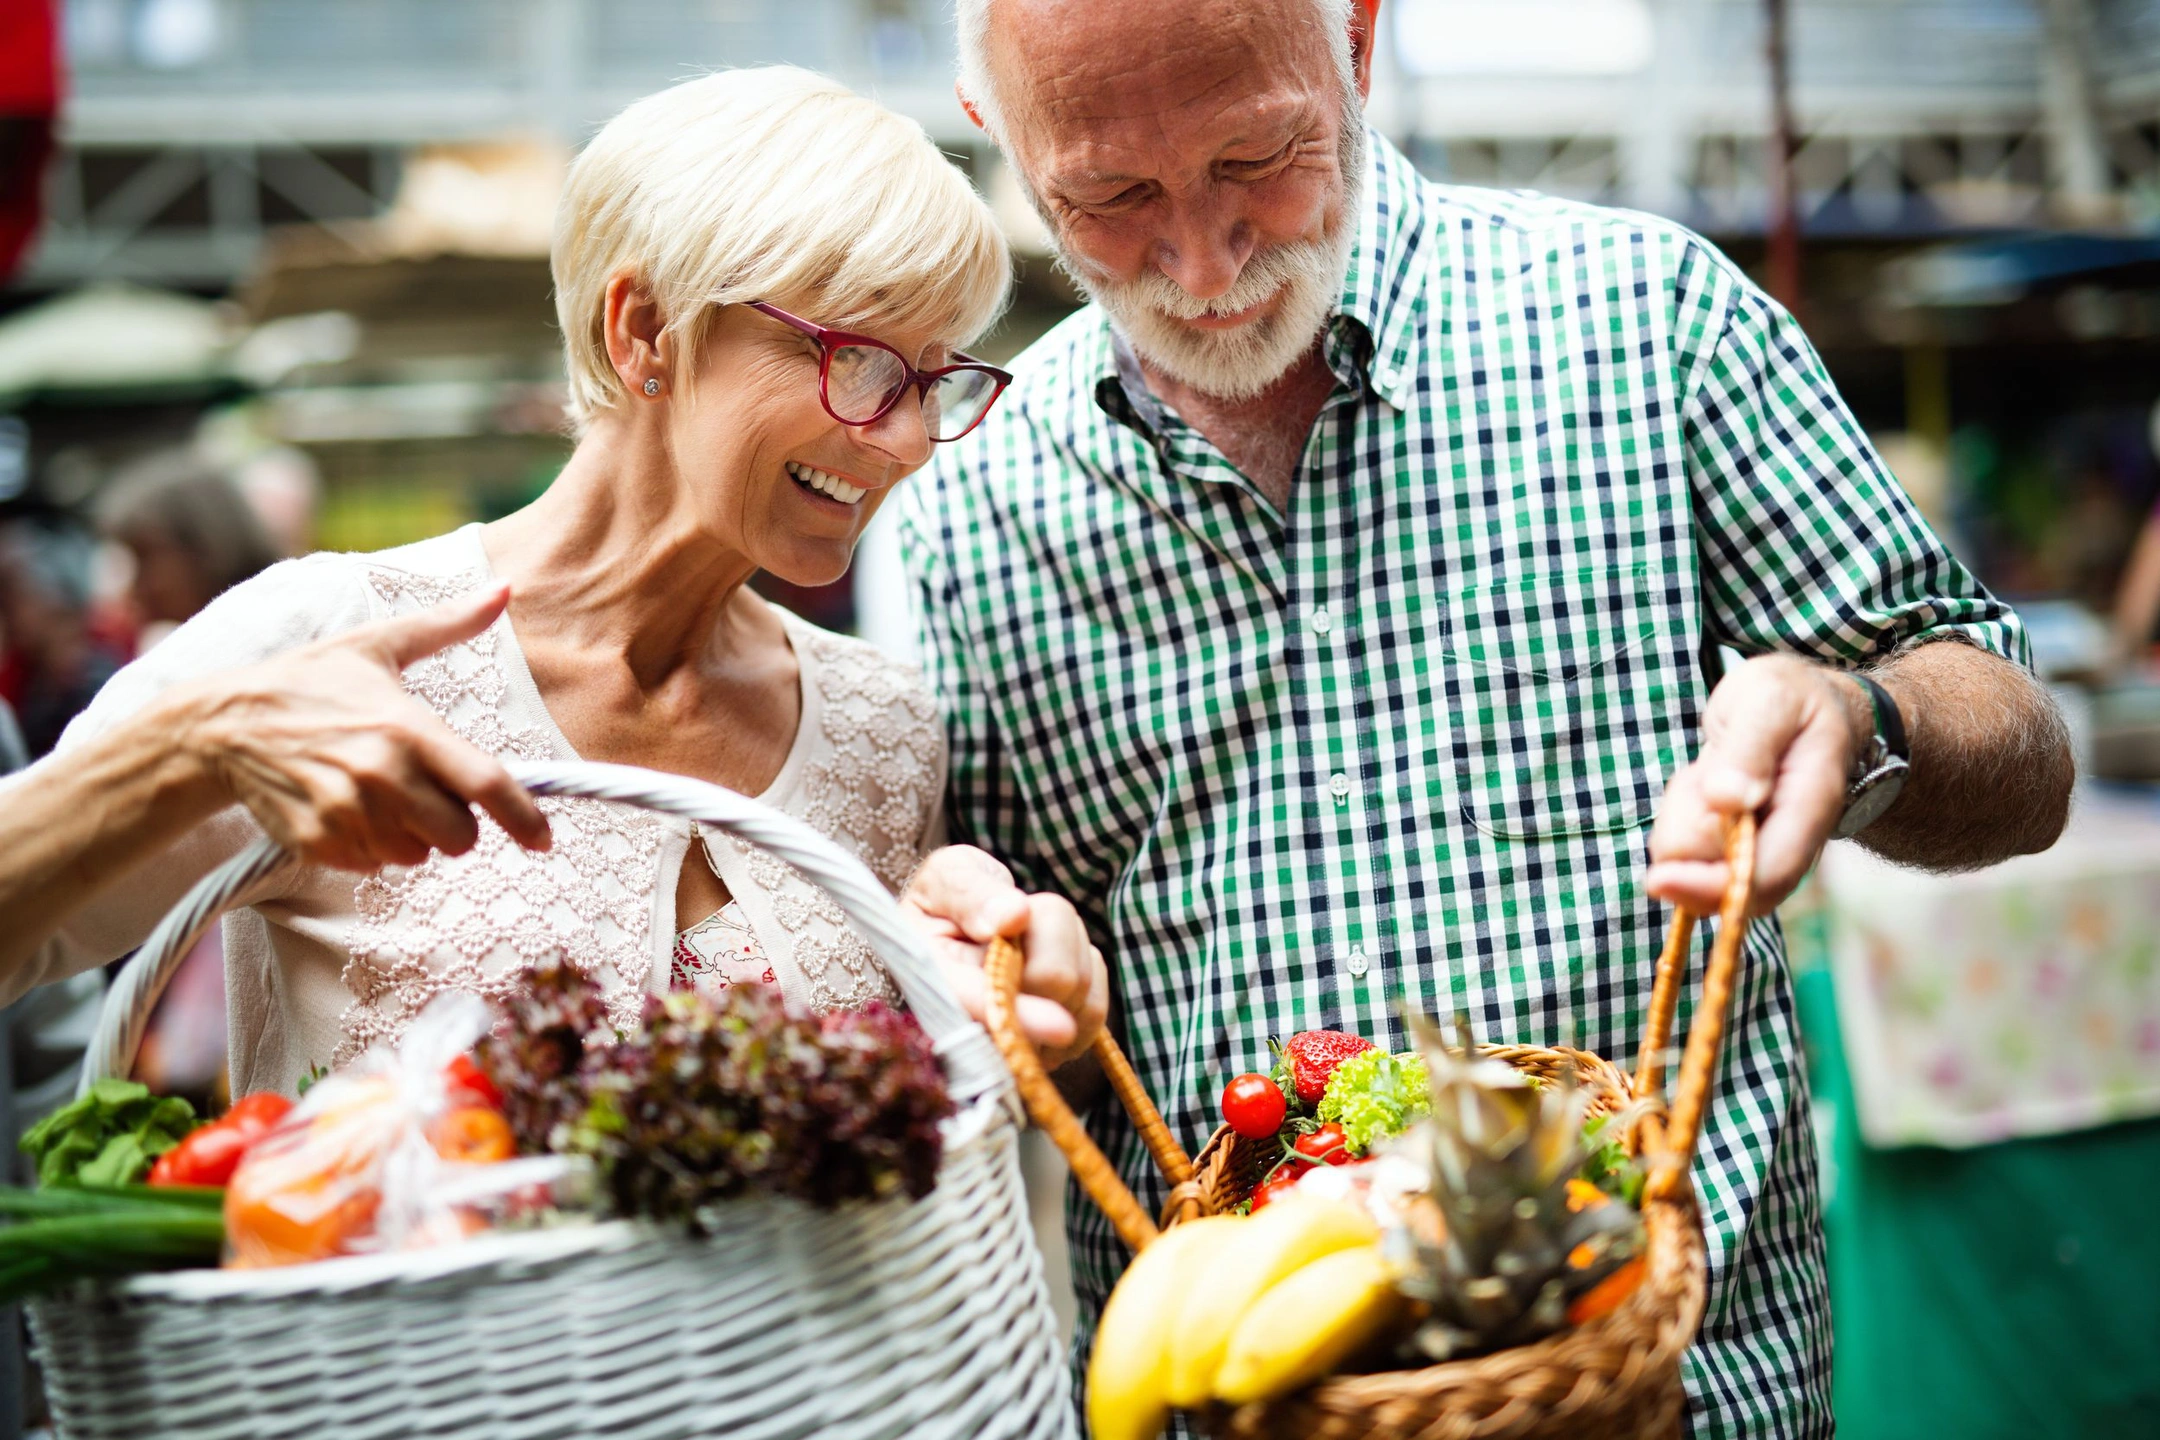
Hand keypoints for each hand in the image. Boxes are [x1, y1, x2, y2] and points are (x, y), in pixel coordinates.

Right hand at [170, 584, 551, 871]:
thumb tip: (505, 589)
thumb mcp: (378, 644)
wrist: (223, 725)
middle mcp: (381, 775)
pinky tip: (352, 810)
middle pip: (458, 835)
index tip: (544, 839)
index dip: (524, 818)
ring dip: (413, 836)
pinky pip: (374, 866)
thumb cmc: (310, 681)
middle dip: (457, 822)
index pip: (486, 784)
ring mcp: (347, 814)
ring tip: (382, 795)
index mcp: (407, 727)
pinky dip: (373, 847)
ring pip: (417, 855)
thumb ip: (449, 623)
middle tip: (430, 793)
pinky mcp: (319, 842)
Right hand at [900, 845, 1108, 1070]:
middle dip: (1049, 932)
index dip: (1022, 1016)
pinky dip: (1085, 969)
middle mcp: (970, 1027)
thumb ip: (972, 894)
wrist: (961, 925)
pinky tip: (1049, 958)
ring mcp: (1011, 1045)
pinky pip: (1095, 1007)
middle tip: (1018, 916)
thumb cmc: (949, 898)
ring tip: (1028, 935)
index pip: (981, 1006)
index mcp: (933, 980)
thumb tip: (1013, 916)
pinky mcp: (1046, 1050)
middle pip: (1052, 981)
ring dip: (1067, 946)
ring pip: (1079, 987)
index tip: (1061, 1026)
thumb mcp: (948, 877)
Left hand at [1645, 654, 1867, 915]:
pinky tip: (1704, 782)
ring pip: (1691, 861)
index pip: (1769, 874)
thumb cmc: (1789, 698)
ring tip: (1711, 768)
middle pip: (1718, 880)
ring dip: (1683, 813)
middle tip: (1702, 774)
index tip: (1661, 878)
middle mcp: (1790, 841)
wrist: (1802, 704)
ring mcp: (1761, 848)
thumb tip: (1728, 800)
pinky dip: (1680, 813)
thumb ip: (1751, 746)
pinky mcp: (1734, 847)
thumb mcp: (1771, 697)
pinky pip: (1684, 846)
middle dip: (1685, 833)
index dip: (1713, 887)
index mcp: (1811, 806)